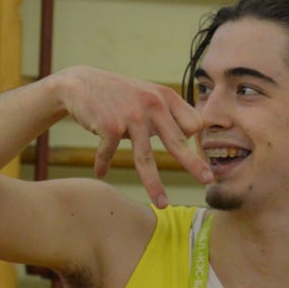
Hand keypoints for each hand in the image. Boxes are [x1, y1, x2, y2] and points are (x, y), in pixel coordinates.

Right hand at [59, 66, 211, 206]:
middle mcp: (152, 105)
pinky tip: (100, 173)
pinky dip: (102, 165)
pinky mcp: (109, 126)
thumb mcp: (147, 93)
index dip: (188, 137)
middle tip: (208, 180)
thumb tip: (189, 135)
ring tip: (162, 204)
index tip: (180, 143)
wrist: (80, 83)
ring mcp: (131, 117)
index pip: (192, 124)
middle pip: (177, 142)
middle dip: (194, 164)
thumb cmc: (117, 93)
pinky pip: (109, 153)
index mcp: (165, 97)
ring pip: (146, 158)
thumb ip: (166, 111)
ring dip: (154, 184)